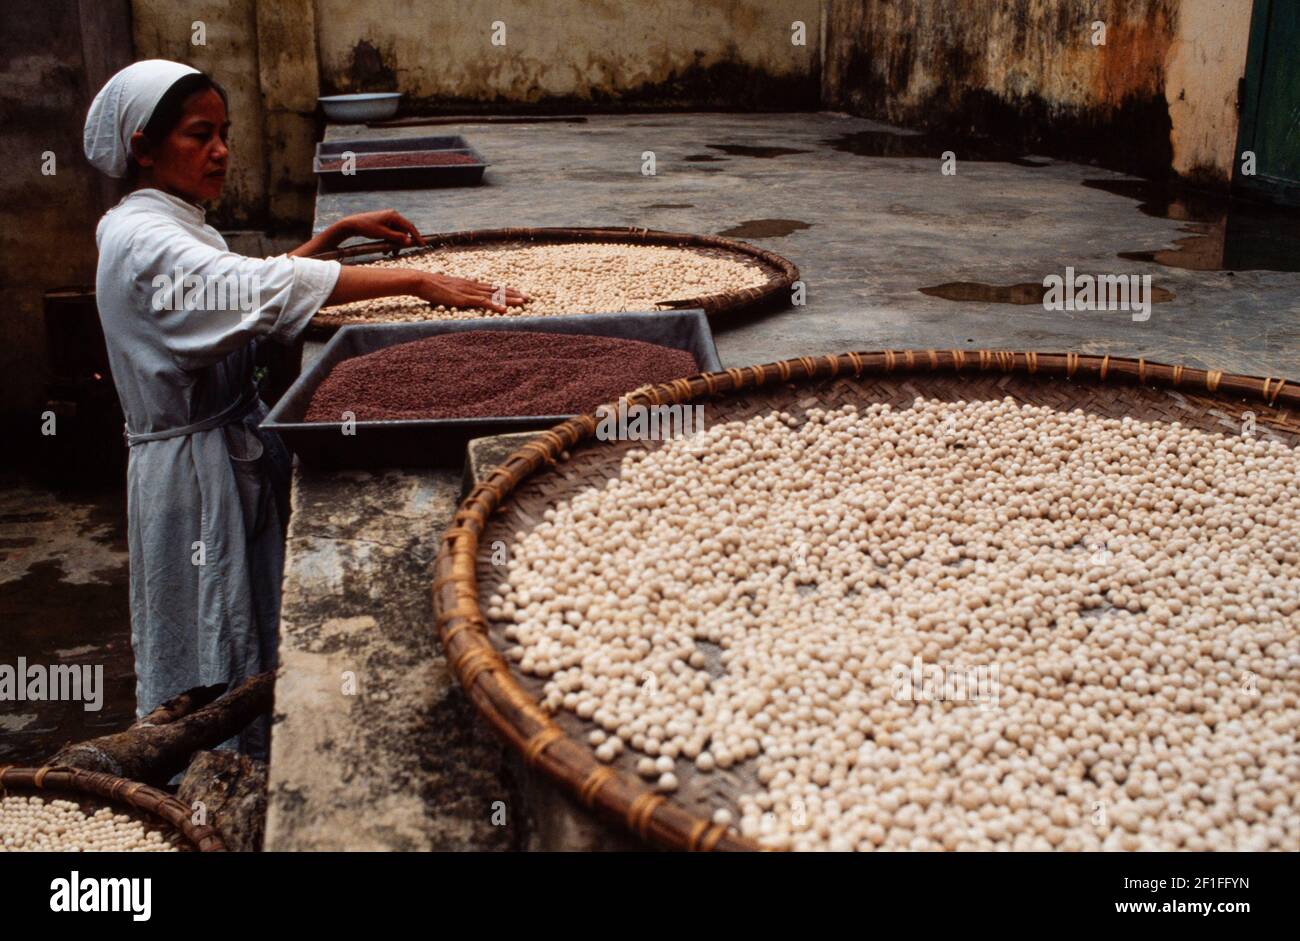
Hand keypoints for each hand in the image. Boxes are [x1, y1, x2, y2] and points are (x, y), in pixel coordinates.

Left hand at [338, 209, 425, 248]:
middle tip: (397, 252)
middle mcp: (393, 215)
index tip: (422, 245)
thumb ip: (397, 238)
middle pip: (404, 231)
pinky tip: (385, 248)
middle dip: (401, 243)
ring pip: (398, 234)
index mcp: (394, 215)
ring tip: (388, 252)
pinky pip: (392, 233)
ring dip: (394, 243)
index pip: (410, 227)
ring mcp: (389, 219)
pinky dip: (390, 241)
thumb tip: (409, 242)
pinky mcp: (385, 223)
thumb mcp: (382, 234)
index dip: (417, 237)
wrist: (352, 224)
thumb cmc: (366, 227)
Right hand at [412, 273, 529, 312]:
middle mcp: (473, 286)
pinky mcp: (464, 299)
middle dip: (513, 294)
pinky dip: (495, 306)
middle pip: (497, 290)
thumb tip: (464, 292)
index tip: (517, 292)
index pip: (491, 287)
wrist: (421, 281)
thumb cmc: (431, 286)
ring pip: (494, 296)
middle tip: (528, 297)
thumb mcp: (448, 289)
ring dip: (510, 299)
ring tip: (523, 302)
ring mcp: (470, 292)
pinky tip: (504, 311)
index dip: (505, 290)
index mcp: (469, 284)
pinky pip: (483, 303)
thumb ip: (457, 291)